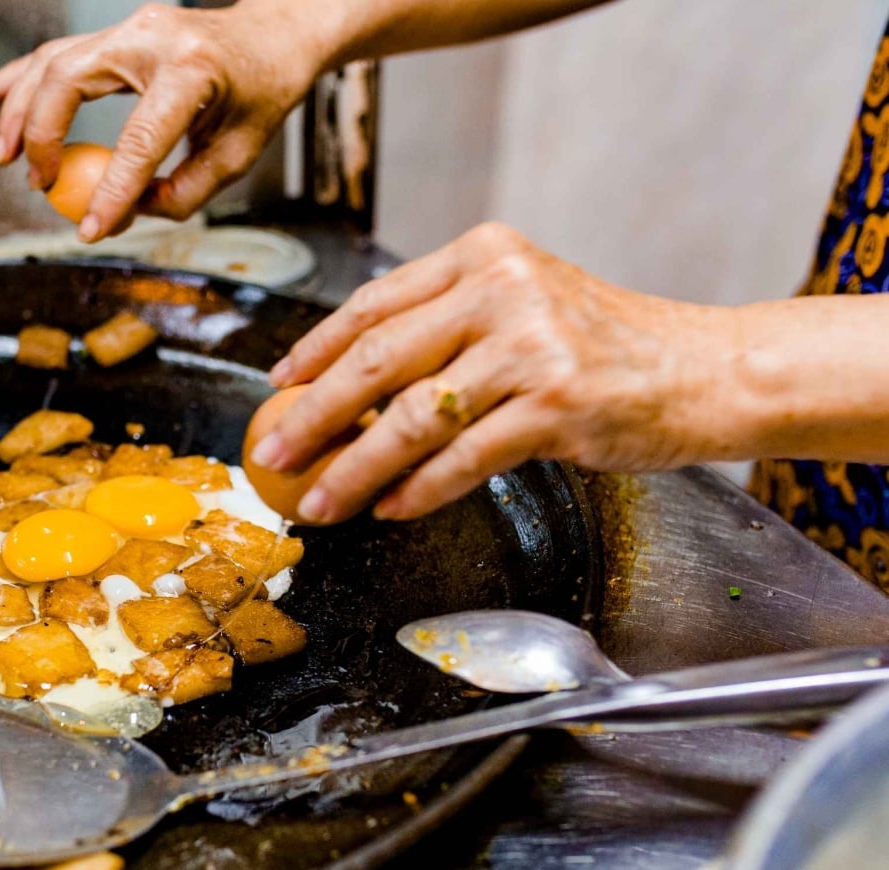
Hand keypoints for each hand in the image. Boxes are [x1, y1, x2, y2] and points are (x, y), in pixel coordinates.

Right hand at [0, 1, 322, 240]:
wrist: (272, 37)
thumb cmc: (262, 94)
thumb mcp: (237, 154)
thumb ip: (184, 192)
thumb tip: (126, 213)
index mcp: (192, 70)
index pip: (138, 139)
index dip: (110, 191)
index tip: (88, 229)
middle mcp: (152, 39)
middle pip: (69, 81)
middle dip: (41, 137)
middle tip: (38, 185)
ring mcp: (130, 28)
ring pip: (52, 63)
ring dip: (18, 111)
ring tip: (1, 158)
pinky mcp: (117, 33)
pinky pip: (57, 53)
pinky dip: (19, 77)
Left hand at [251, 222, 738, 522]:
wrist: (703, 371)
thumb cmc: (603, 346)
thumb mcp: (522, 307)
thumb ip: (444, 331)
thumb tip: (347, 391)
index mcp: (484, 254)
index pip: (375, 303)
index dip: (315, 348)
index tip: (278, 385)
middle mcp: (504, 288)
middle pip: (378, 360)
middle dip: (314, 416)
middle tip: (273, 452)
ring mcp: (531, 345)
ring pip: (414, 417)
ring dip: (356, 468)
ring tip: (321, 500)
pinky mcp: (557, 404)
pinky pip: (463, 456)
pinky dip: (419, 489)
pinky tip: (391, 508)